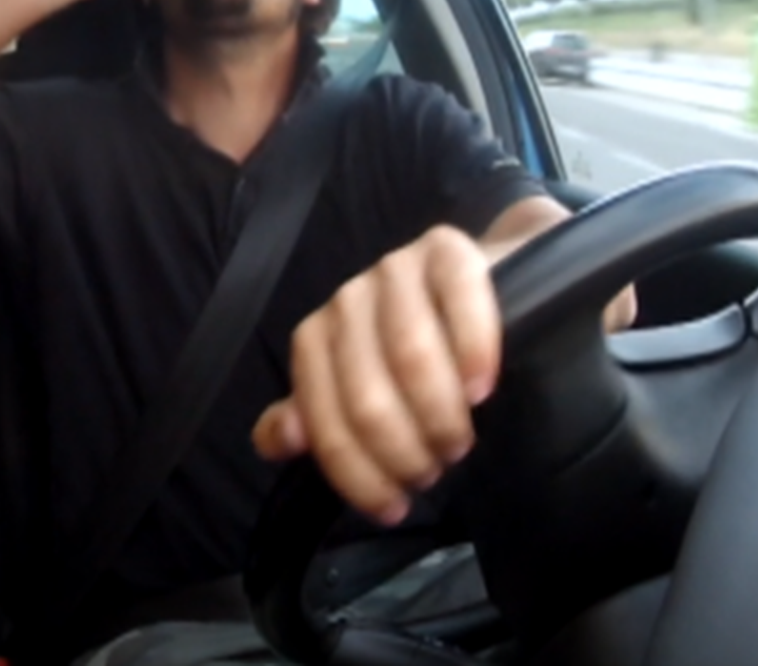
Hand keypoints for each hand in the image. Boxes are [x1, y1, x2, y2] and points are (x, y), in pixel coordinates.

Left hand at [251, 226, 500, 525]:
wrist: (480, 285)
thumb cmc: (419, 351)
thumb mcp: (360, 389)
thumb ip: (318, 417)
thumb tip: (275, 442)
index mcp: (316, 340)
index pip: (324, 421)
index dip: (358, 475)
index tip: (394, 507)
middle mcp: (347, 302)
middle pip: (368, 399)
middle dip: (404, 453)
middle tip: (434, 471)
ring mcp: (395, 270)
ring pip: (410, 357)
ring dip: (440, 416)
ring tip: (457, 441)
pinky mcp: (447, 250)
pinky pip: (460, 300)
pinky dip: (473, 351)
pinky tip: (482, 387)